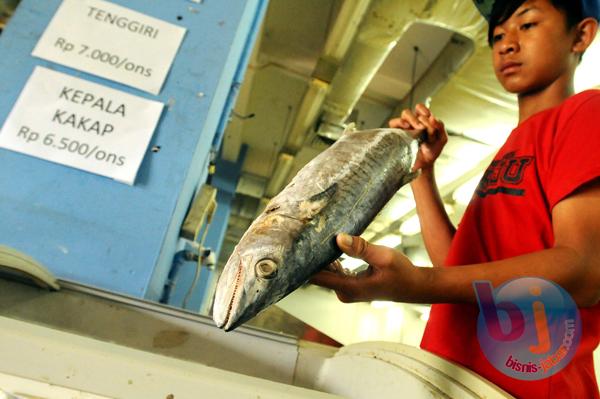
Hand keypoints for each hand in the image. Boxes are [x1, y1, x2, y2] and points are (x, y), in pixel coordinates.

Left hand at [311, 233, 429, 302]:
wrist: (414, 286)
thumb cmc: (402, 272)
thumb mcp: (383, 256)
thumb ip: (360, 248)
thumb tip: (338, 238)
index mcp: (349, 288)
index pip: (316, 277)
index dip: (304, 262)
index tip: (296, 245)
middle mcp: (344, 292)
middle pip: (318, 274)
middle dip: (312, 255)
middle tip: (306, 232)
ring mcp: (346, 290)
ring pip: (326, 272)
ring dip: (321, 256)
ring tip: (316, 235)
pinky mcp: (349, 284)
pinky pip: (334, 272)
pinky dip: (331, 259)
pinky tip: (330, 245)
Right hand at [389, 103, 447, 171]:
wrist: (423, 165)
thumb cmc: (432, 151)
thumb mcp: (441, 139)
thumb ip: (440, 126)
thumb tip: (432, 117)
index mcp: (423, 120)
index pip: (420, 108)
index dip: (424, 110)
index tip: (430, 119)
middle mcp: (412, 122)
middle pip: (414, 109)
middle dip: (419, 117)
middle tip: (423, 127)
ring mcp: (404, 127)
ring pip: (405, 113)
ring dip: (412, 119)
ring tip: (418, 128)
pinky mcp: (396, 133)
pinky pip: (393, 122)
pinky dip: (399, 122)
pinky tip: (406, 127)